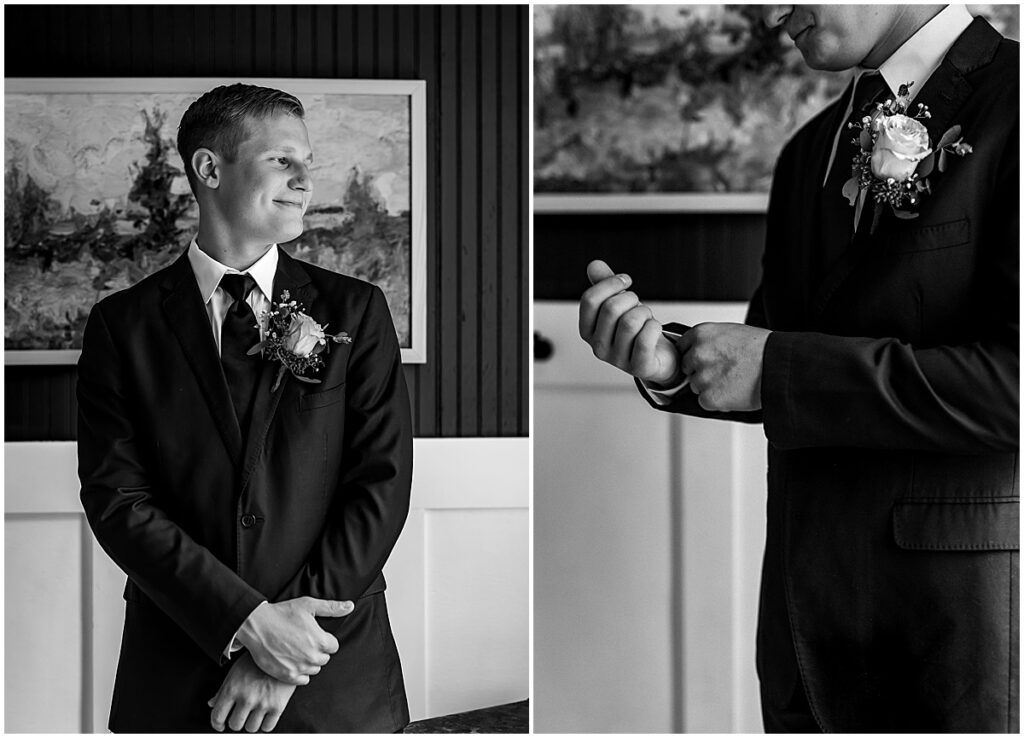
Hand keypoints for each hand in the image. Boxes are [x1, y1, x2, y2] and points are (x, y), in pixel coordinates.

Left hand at [209, 651, 296, 732]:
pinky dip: (265, 724)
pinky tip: (265, 715)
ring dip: (251, 723)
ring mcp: (263, 703)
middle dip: (236, 721)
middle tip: (241, 715)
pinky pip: (267, 727)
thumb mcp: (236, 671)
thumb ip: (222, 689)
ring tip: (254, 713)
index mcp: (233, 689)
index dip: (217, 724)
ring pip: (251, 728)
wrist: (282, 652)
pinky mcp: (278, 706)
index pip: (217, 716)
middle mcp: (247, 698)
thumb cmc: (258, 660)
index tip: (221, 725)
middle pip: (235, 725)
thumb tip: (212, 703)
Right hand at [235, 597, 352, 685]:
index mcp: (320, 640)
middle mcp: (312, 656)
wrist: (256, 626)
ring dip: (309, 661)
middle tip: (304, 641)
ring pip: (314, 669)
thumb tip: (350, 606)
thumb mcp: (308, 605)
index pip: (334, 646)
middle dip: (318, 650)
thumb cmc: (282, 613)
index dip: (325, 640)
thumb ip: (332, 608)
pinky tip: (293, 661)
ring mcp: (299, 667)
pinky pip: (303, 680)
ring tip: (297, 650)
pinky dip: (300, 672)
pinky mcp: (287, 676)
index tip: (315, 635)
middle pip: (325, 658)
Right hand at [579, 260, 682, 386]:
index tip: (626, 280)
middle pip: (611, 308)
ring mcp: (617, 359)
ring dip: (645, 313)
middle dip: (631, 299)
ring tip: (646, 318)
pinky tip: (654, 329)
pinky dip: (655, 327)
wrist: (657, 358)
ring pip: (630, 322)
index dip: (610, 283)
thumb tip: (594, 265)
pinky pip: (645, 338)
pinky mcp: (638, 367)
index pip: (589, 300)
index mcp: (587, 331)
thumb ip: (605, 286)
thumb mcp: (619, 306)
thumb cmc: (636, 330)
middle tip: (638, 305)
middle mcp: (598, 347)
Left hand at [677, 322, 770, 410]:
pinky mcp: (709, 397)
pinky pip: (704, 401)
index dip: (693, 356)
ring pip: (696, 386)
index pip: (681, 348)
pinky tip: (732, 392)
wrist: (778, 366)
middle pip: (687, 368)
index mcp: (700, 334)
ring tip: (732, 381)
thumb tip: (697, 351)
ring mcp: (702, 377)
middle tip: (723, 372)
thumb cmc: (762, 349)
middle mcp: (697, 354)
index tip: (703, 360)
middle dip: (701, 371)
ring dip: (710, 387)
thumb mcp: (730, 332)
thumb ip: (709, 341)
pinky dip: (717, 401)